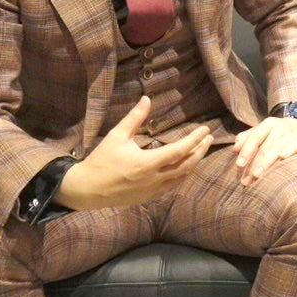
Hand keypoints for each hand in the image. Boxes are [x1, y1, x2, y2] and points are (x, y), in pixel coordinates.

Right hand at [58, 96, 211, 210]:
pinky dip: (182, 174)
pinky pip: (172, 186)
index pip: (179, 151)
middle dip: (200, 151)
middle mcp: (154, 179)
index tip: (205, 130)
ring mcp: (153, 190)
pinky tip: (185, 166)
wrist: (87, 189)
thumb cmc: (101, 161)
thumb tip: (147, 99)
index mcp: (147, 163)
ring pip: (181, 177)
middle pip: (186, 166)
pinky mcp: (149, 197)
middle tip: (209, 138)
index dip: (194, 140)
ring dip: (193, 163)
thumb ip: (134, 118)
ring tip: (201, 150)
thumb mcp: (116, 136)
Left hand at [232, 115, 296, 186]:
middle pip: (264, 147)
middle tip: (247, 179)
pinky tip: (282, 159)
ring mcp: (292, 133)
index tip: (239, 165)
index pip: (254, 138)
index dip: (246, 151)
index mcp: (267, 124)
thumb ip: (248, 139)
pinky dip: (288, 151)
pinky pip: (295, 146)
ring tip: (257, 175)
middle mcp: (279, 127)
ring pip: (277, 148)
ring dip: (266, 163)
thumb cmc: (277, 133)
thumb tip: (235, 149)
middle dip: (254, 164)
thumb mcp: (263, 132)